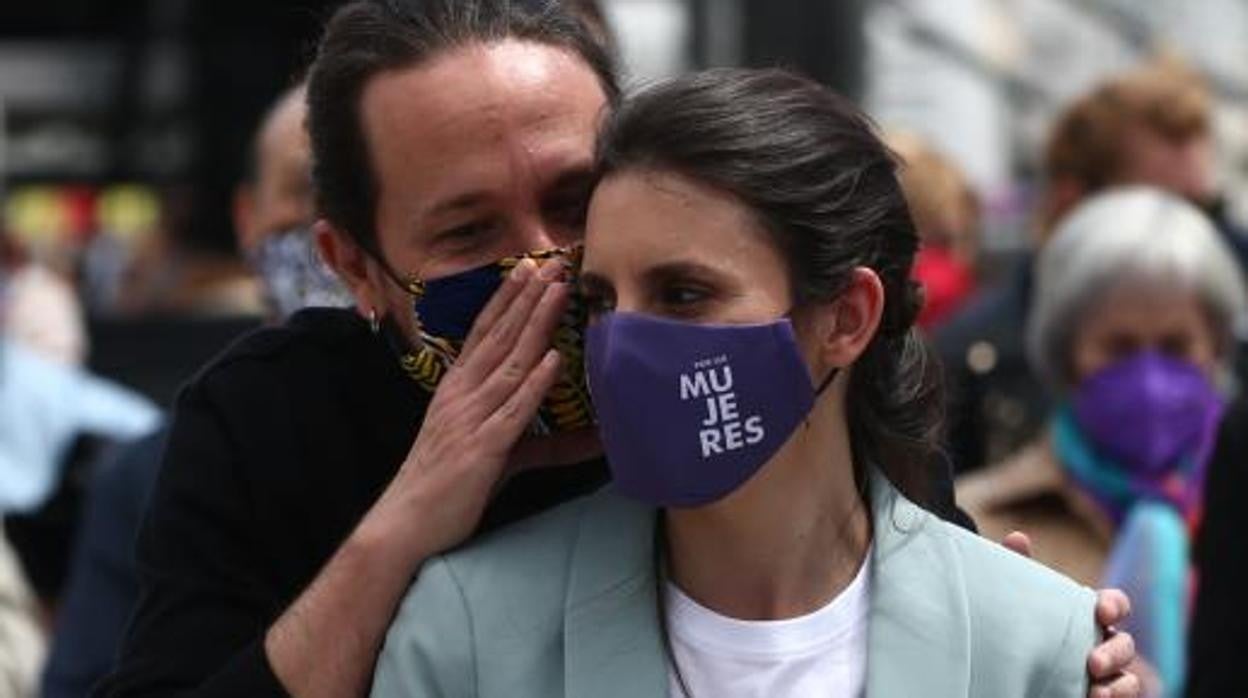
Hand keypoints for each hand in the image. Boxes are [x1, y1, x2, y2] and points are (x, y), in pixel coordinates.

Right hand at [377, 258, 575, 556]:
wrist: (406, 526)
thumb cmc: (450, 488)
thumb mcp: (501, 456)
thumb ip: (548, 445)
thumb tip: (595, 441)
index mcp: (458, 389)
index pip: (485, 333)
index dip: (509, 299)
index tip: (530, 267)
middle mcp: (462, 395)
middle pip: (500, 336)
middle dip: (528, 297)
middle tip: (552, 260)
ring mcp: (470, 419)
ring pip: (509, 363)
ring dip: (536, 325)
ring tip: (557, 291)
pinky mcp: (481, 449)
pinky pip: (512, 411)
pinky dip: (533, 383)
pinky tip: (553, 360)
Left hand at [1000, 533, 1140, 696]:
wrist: (1003, 675)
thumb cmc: (1018, 629)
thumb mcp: (1016, 601)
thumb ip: (1019, 570)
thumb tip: (1018, 537)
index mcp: (1086, 616)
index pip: (1115, 604)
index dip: (1114, 605)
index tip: (1102, 612)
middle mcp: (1101, 644)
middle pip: (1125, 644)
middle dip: (1115, 652)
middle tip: (1093, 663)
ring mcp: (1104, 675)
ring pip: (1129, 678)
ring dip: (1120, 685)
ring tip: (1098, 694)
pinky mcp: (1100, 695)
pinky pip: (1122, 697)